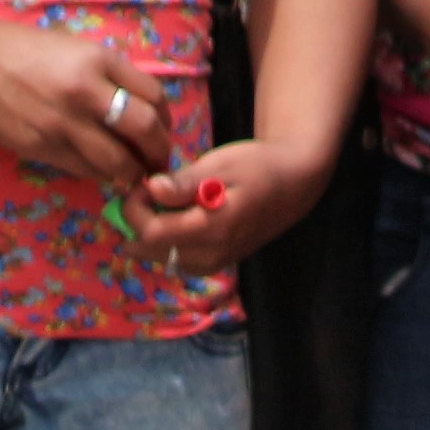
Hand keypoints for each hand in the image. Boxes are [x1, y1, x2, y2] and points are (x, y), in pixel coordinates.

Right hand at [0, 16, 173, 182]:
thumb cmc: (25, 51)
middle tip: (158, 160)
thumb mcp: (77, 49)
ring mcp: (62, 122)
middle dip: (159, 150)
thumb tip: (143, 108)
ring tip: (134, 173)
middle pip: (145, 130)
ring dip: (132, 172)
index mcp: (100, 60)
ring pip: (117, 160)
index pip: (154, 96)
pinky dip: (100, 174)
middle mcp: (86, 91)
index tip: (164, 130)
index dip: (167, 119)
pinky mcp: (41, 146)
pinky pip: (84, 169)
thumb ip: (110, 75)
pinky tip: (102, 171)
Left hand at [126, 130, 328, 272]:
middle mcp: (211, 254)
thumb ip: (184, 181)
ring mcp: (214, 264)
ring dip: (150, 235)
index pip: (151, 232)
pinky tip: (176, 221)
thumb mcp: (222, 164)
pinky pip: (176, 262)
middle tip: (150, 194)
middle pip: (150, 250)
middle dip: (138, 222)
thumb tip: (151, 188)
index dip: (135, 208)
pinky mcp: (217, 265)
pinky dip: (166, 245)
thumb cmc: (259, 166)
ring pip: (160, 258)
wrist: (294, 184)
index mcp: (212, 228)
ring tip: (163, 206)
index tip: (145, 183)